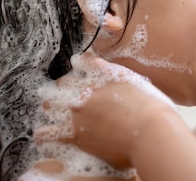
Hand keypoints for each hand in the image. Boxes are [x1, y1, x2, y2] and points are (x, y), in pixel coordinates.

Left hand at [36, 52, 178, 169]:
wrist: (150, 131)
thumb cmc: (150, 108)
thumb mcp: (134, 81)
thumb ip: (111, 71)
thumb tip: (92, 60)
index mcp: (101, 74)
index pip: (81, 63)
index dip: (80, 67)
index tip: (80, 72)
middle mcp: (85, 89)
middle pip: (62, 83)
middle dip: (62, 88)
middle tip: (67, 95)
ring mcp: (76, 111)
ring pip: (49, 104)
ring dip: (52, 107)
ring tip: (54, 112)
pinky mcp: (73, 134)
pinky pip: (46, 133)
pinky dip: (44, 134)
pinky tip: (45, 135)